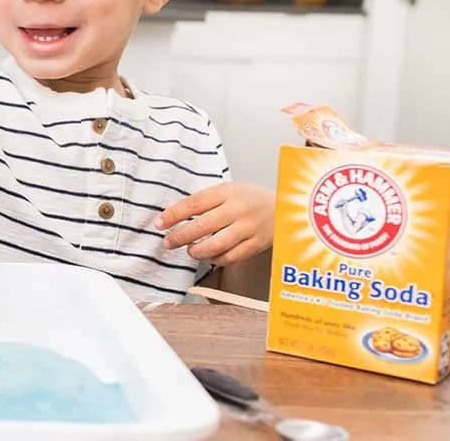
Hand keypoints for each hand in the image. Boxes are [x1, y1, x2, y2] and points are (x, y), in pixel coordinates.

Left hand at [155, 182, 274, 265]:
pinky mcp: (257, 244)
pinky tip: (209, 256)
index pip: (194, 203)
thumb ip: (206, 202)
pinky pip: (230, 257)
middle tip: (168, 242)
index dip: (173, 215)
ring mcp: (249, 228)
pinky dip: (215, 259)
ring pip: (215, 245)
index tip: (159, 223)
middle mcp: (239, 209)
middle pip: (202, 226)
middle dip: (180, 236)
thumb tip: (174, 216)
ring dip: (196, 251)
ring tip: (190, 250)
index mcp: (229, 191)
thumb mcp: (229, 191)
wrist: (290, 207)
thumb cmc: (252, 199)